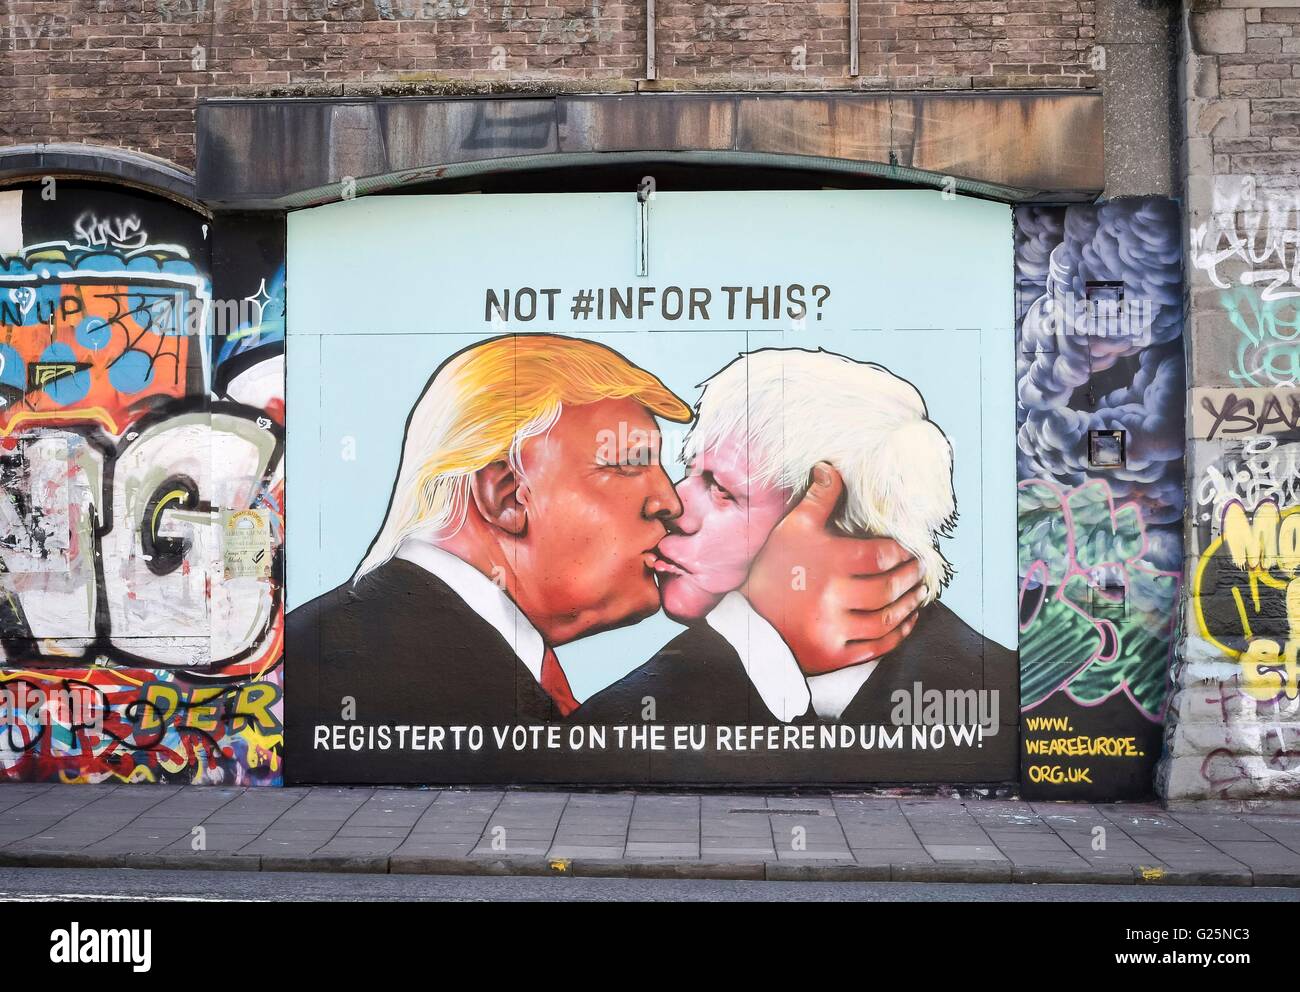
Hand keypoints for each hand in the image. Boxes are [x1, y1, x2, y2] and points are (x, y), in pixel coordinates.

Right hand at [743, 462, 924, 675]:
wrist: (749, 621)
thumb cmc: (774, 570)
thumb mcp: (792, 529)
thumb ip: (817, 499)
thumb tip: (830, 467)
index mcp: (827, 563)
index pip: (879, 555)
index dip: (901, 552)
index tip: (910, 550)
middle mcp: (832, 597)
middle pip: (887, 588)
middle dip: (910, 578)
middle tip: (920, 571)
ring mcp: (833, 629)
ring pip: (885, 619)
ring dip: (909, 607)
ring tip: (918, 595)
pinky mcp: (833, 656)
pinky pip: (876, 648)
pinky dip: (897, 636)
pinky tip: (906, 623)